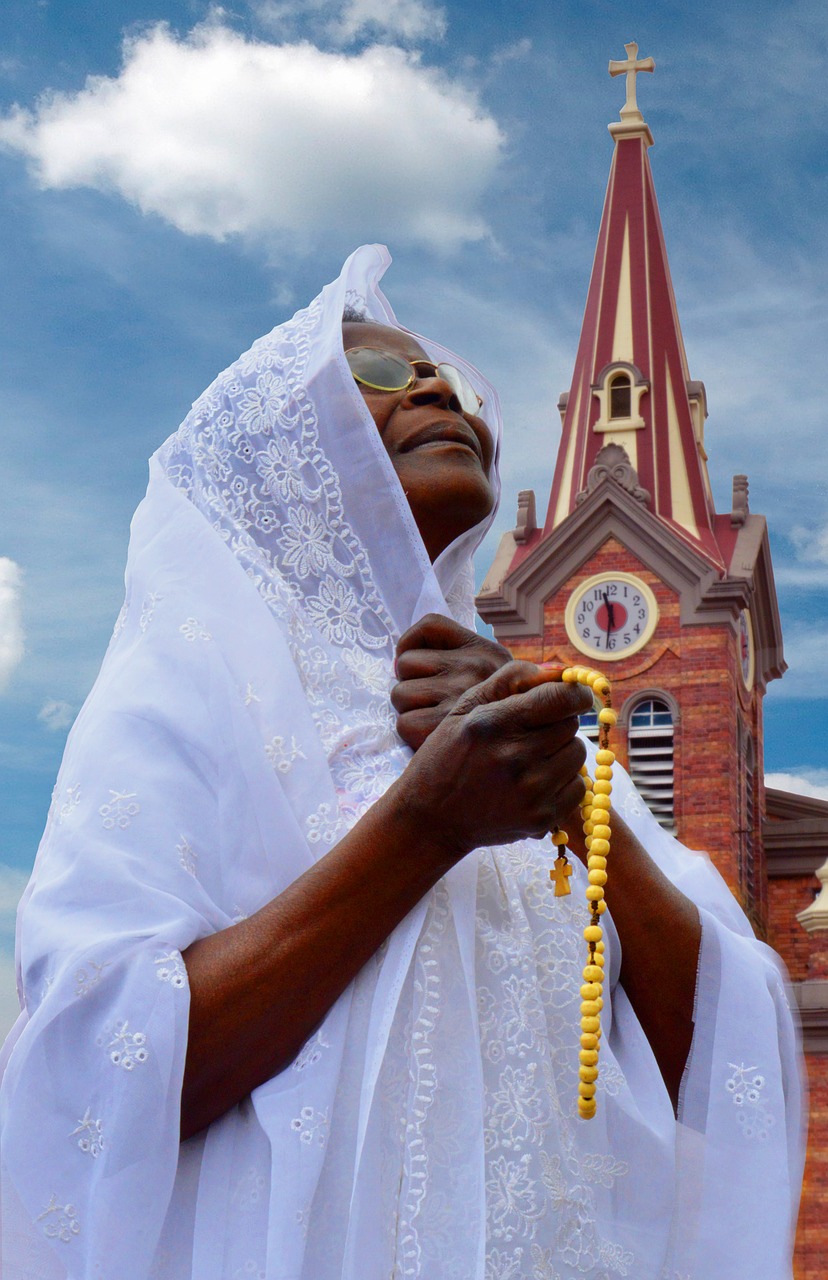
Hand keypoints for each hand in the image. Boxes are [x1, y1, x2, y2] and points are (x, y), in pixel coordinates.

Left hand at [391, 613, 512, 749]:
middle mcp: (476, 667)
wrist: (523, 746)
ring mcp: (462, 697)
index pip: (429, 625)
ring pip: (400, 694)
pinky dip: (412, 732)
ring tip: (434, 718)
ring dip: (409, 709)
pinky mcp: (447, 728)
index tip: (422, 667)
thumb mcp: (487, 672)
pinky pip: (404, 723)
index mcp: (484, 649)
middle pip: (405, 663)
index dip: (412, 645)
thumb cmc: (491, 711)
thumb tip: (398, 660)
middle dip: (411, 683)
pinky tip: (432, 735)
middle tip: (432, 701)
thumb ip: (450, 655)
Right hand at [394, 660, 592, 857]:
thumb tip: (556, 670)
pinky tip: (536, 782)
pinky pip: (578, 788)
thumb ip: (509, 680)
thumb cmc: (446, 757)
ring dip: (561, 752)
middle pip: (570, 725)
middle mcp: (514, 756)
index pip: (560, 698)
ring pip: (577, 754)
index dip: (575, 693)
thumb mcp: (464, 709)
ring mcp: (529, 791)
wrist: (430, 820)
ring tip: (532, 758)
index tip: (576, 696)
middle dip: (557, 723)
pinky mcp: (540, 818)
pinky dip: (564, 782)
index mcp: (494, 723)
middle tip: (533, 732)